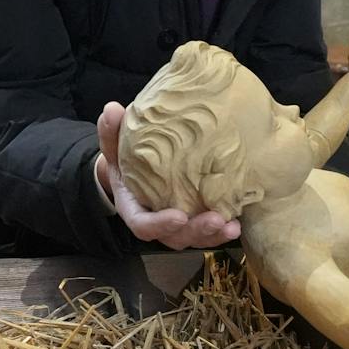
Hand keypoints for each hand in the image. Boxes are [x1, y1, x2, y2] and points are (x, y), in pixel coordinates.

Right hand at [95, 102, 240, 249]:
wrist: (135, 173)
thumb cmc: (126, 162)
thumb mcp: (114, 148)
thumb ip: (110, 133)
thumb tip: (111, 109)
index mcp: (134, 209)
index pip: (143, 226)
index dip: (160, 225)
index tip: (179, 216)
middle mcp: (157, 222)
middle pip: (175, 237)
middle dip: (196, 231)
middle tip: (215, 220)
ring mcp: (177, 226)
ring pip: (194, 238)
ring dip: (214, 235)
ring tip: (231, 225)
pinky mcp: (194, 221)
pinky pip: (209, 233)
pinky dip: (222, 231)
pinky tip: (237, 222)